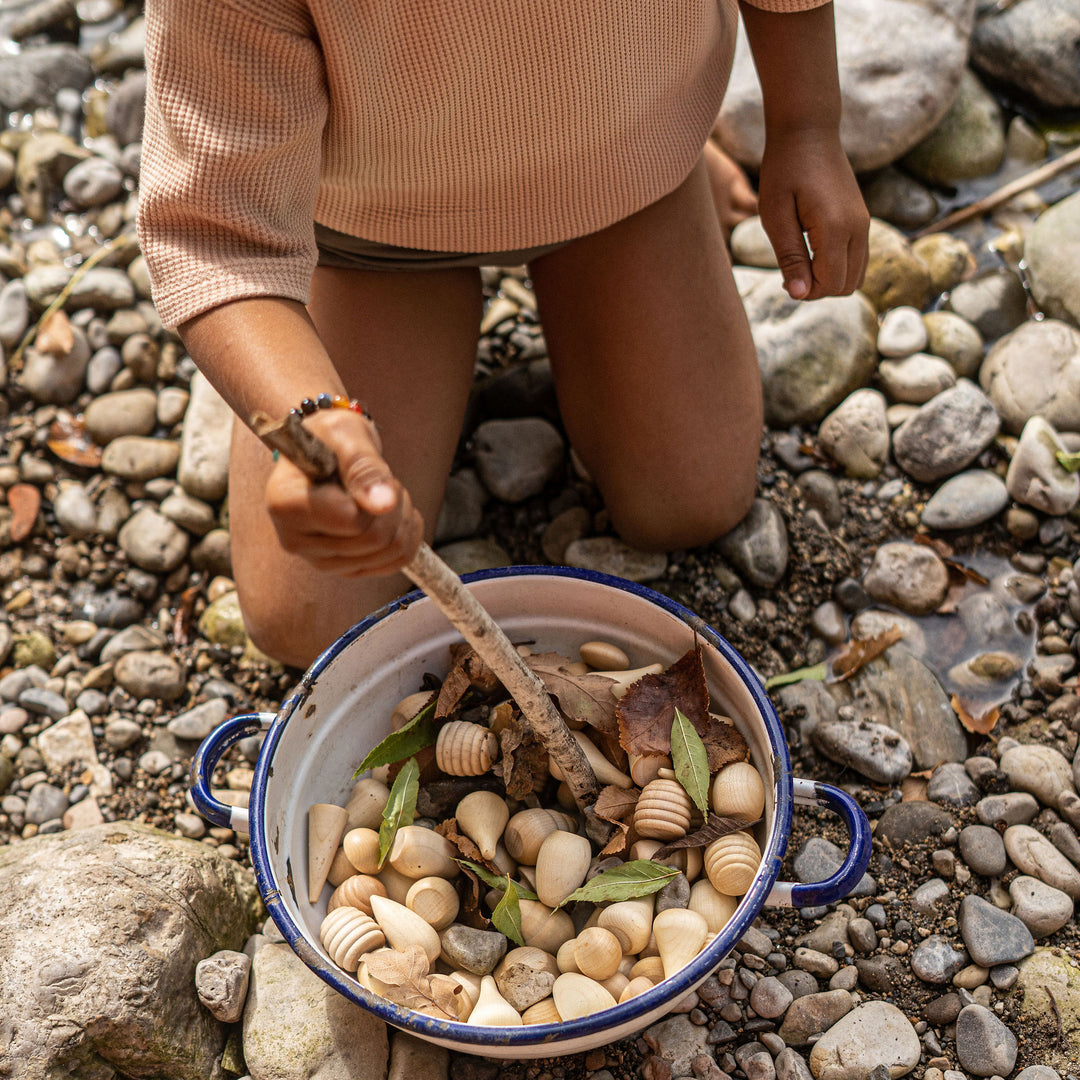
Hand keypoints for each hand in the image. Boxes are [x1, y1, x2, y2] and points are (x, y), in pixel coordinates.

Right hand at [264, 406, 422, 576]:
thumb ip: (363, 467)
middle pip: (374, 541)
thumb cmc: (330, 436)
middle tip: (381, 478)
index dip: (371, 493)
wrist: (325, 449)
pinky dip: (406, 535)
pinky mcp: (342, 568)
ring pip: (388, 554)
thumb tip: (383, 503)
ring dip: (401, 518)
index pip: (352, 520)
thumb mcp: (345, 434)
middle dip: (393, 505)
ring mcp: (319, 560)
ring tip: (381, 492)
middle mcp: (295, 540)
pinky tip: (392, 513)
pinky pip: (394, 564)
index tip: (363, 467)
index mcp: (285, 505)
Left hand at [756, 127, 869, 301]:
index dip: (805, 291)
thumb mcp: (776, 216)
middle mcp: (859, 228)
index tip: (783, 277)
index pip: (830, 283)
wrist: (808, 132)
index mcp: (837, 228)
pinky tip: (812, 254)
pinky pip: (857, 260)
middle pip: (846, 285)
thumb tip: (799, 294)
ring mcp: (864, 224)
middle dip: (818, 289)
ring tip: (800, 263)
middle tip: (790, 271)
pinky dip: (837, 267)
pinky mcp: (862, 220)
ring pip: (856, 276)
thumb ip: (790, 257)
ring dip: (829, 280)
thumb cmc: (784, 171)